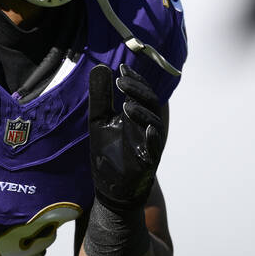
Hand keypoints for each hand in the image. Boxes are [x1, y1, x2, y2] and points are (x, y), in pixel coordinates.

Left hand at [88, 64, 165, 209]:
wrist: (109, 189)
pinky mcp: (148, 163)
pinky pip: (155, 149)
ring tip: (126, 105)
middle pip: (151, 104)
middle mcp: (146, 128)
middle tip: (121, 82)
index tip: (122, 69)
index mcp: (137, 117)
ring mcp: (149, 145)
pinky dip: (153, 139)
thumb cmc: (107, 154)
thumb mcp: (99, 121)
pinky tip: (146, 130)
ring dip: (142, 112)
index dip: (135, 80)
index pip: (142, 93)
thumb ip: (101, 96)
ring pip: (154, 124)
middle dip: (138, 91)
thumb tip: (101, 67)